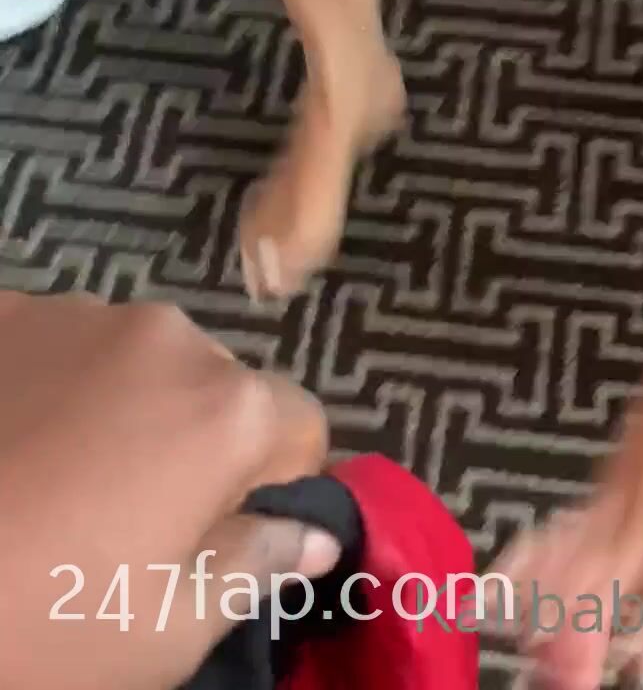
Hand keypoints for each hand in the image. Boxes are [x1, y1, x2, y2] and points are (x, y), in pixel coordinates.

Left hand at [0, 292, 339, 689]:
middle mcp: (166, 335)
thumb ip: (253, 570)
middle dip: (193, 444)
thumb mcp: (159, 632)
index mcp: (224, 409)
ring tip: (51, 488)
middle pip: (216, 386)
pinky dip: (47, 389)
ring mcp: (77, 313)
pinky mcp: (1, 310)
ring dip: (118, 411)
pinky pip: (56, 347)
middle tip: (127, 526)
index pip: (302, 425)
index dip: (278, 486)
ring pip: (134, 362)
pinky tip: (6, 450)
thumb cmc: (37, 616)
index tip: (224, 538)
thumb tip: (310, 536)